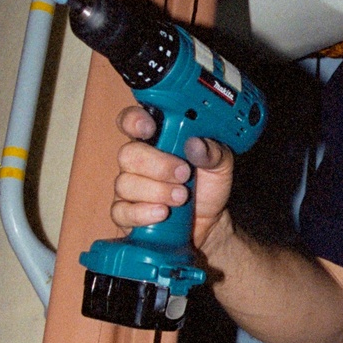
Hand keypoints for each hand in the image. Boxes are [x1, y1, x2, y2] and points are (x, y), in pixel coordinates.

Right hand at [111, 104, 234, 251]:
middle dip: (157, 165)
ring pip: (125, 183)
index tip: (150, 128)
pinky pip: (122, 212)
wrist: (209, 222)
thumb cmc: (208, 187)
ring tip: (182, 197)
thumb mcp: (220, 165)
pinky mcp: (126, 213)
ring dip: (156, 191)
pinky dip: (143, 212)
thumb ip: (213, 151)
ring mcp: (129, 187)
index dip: (134, 120)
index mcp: (157, 140)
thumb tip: (195, 144)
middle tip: (184, 174)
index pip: (132, 121)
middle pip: (128, 154)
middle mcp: (138, 161)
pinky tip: (162, 213)